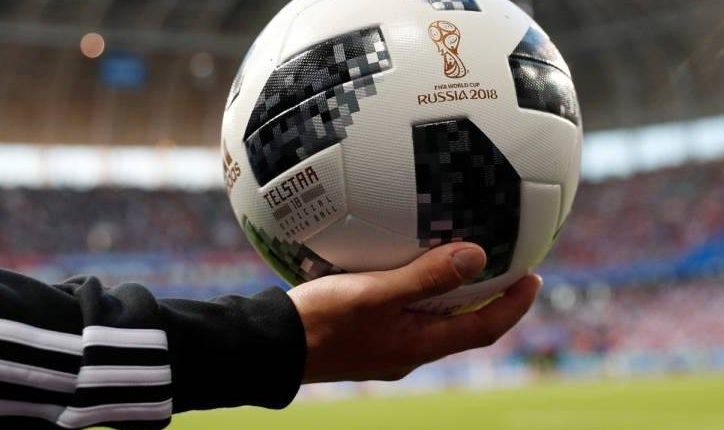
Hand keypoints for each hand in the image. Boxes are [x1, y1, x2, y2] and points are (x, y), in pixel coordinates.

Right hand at [288, 243, 540, 383]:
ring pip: (434, 320)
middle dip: (490, 299)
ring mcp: (386, 345)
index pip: (483, 329)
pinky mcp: (366, 335)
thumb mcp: (375, 293)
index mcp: (418, 346)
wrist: (271, 345)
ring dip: (455, 296)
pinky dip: (420, 292)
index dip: (514, 305)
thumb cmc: (320, 320)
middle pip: (463, 327)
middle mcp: (408, 351)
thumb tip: (478, 256)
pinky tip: (405, 266)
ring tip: (464, 263)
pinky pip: (406, 312)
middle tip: (507, 267)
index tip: (533, 277)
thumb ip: (426, 277)